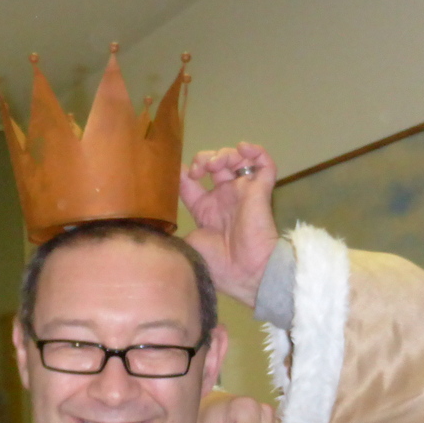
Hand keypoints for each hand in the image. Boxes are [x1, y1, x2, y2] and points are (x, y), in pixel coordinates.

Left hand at [180, 143, 279, 307]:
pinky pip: (265, 164)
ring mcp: (243, 192)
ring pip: (237, 159)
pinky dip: (256, 151)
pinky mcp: (261, 190)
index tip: (175, 170)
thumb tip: (158, 220)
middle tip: (198, 170)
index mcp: (206, 210)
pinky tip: (243, 149)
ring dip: (224, 154)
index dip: (183, 171)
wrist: (245, 273)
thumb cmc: (217, 263)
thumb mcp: (187, 243)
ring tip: (215, 165)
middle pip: (214, 164)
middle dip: (204, 159)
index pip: (192, 182)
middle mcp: (225, 197)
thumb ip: (176, 227)